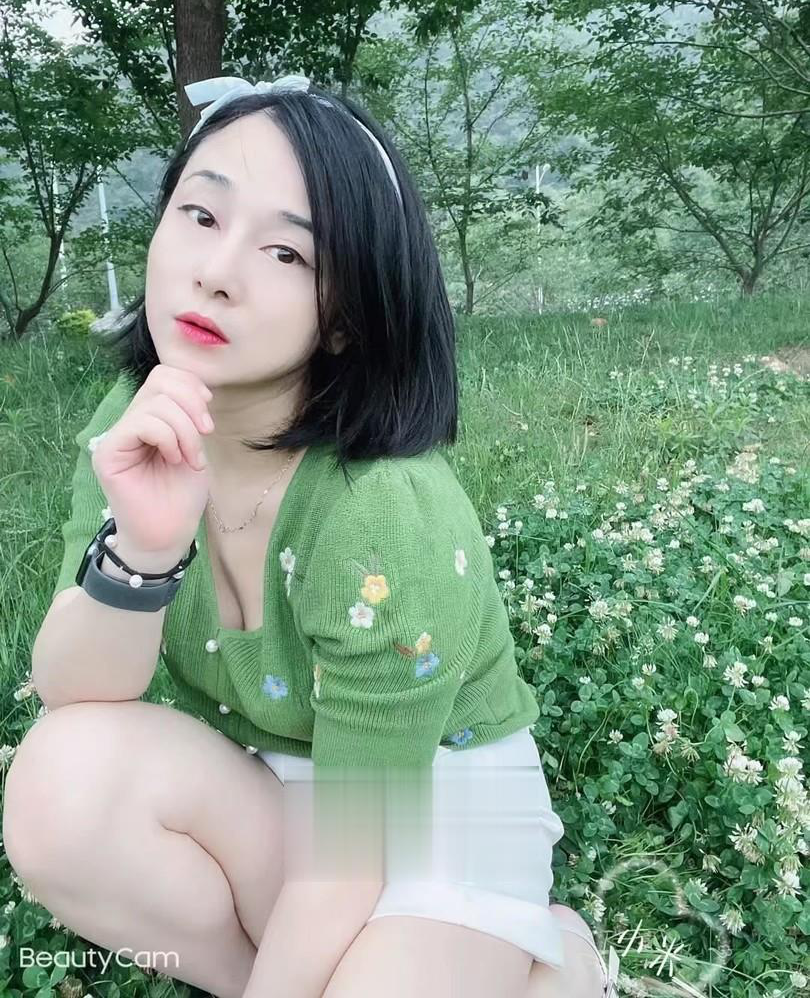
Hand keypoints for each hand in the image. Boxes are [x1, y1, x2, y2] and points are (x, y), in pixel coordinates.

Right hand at [91, 364, 215, 555]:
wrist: (169, 534)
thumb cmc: (181, 496)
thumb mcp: (194, 447)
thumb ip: (189, 416)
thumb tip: (197, 389)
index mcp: (150, 418)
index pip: (164, 376)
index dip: (191, 386)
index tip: (208, 417)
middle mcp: (130, 422)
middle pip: (160, 380)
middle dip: (192, 405)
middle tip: (205, 435)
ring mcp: (116, 436)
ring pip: (156, 403)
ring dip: (185, 430)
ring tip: (191, 459)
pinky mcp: (108, 453)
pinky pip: (142, 423)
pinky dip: (169, 438)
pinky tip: (175, 460)